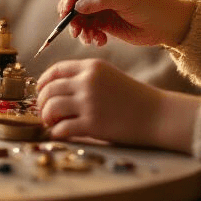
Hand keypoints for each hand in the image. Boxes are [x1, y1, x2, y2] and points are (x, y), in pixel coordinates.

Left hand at [36, 58, 196, 151]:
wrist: (160, 115)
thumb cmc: (135, 98)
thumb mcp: (109, 76)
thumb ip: (84, 78)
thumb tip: (54, 89)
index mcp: (91, 67)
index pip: (55, 70)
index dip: (43, 82)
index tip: (40, 92)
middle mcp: (87, 82)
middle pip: (49, 90)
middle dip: (41, 102)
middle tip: (45, 112)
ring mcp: (89, 103)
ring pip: (51, 107)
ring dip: (47, 117)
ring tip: (52, 123)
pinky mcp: (93, 124)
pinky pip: (62, 128)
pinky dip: (56, 132)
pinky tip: (60, 134)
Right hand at [58, 0, 193, 48]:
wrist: (167, 27)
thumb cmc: (151, 7)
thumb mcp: (127, 0)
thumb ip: (101, 1)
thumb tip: (76, 7)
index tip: (67, 9)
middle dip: (70, 14)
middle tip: (74, 29)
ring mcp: (98, 6)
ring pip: (76, 15)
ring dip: (79, 28)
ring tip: (88, 39)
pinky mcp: (100, 22)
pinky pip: (85, 28)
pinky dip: (88, 36)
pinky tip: (100, 41)